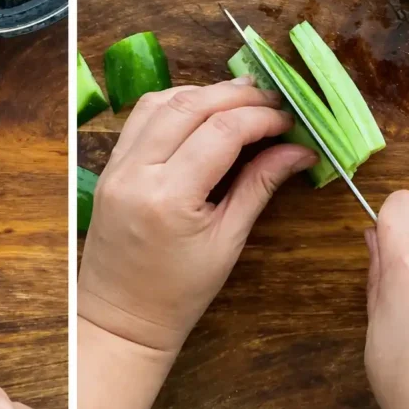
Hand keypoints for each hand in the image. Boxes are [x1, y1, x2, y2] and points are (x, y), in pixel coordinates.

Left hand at [79, 78, 316, 351]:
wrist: (122, 316)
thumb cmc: (180, 291)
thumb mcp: (228, 241)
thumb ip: (259, 186)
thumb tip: (299, 150)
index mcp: (169, 198)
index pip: (221, 132)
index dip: (260, 118)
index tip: (289, 121)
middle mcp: (137, 172)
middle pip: (190, 106)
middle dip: (236, 96)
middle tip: (272, 100)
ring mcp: (117, 166)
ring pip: (160, 102)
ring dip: (203, 93)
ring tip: (240, 98)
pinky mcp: (109, 166)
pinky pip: (140, 117)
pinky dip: (173, 104)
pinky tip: (201, 110)